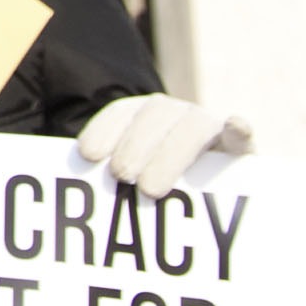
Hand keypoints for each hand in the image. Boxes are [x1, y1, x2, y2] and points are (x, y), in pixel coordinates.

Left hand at [75, 95, 251, 198]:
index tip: (88, 154)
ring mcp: (211, 127)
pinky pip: (241, 133)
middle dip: (134, 145)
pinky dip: (239, 128)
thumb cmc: (157, 189)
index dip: (104, 128)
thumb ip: (106, 174)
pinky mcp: (241, 148)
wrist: (218, 193)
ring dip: (171, 153)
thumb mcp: (130, 178)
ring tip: (150, 188)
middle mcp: (177, 115)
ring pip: (192, 127)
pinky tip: (235, 127)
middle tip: (121, 177)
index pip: (122, 112)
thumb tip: (63, 181)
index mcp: (146, 116)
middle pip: (154, 117)